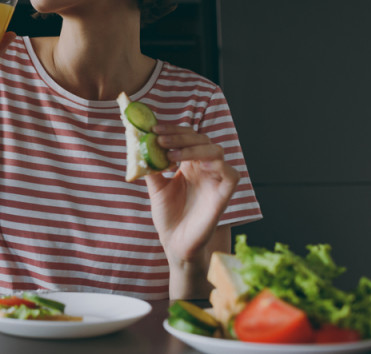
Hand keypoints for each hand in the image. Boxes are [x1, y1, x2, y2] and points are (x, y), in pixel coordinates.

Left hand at [144, 124, 239, 265]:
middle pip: (201, 139)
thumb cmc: (167, 215)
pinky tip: (195, 166)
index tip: (154, 129)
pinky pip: (231, 174)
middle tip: (160, 139)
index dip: (173, 130)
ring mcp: (215, 180)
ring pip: (216, 151)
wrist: (174, 242)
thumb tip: (139, 144)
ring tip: (172, 154)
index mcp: (190, 163)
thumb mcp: (155, 187)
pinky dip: (216, 165)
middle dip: (179, 136)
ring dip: (194, 148)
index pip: (187, 136)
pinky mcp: (224, 195)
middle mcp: (204, 168)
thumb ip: (151, 166)